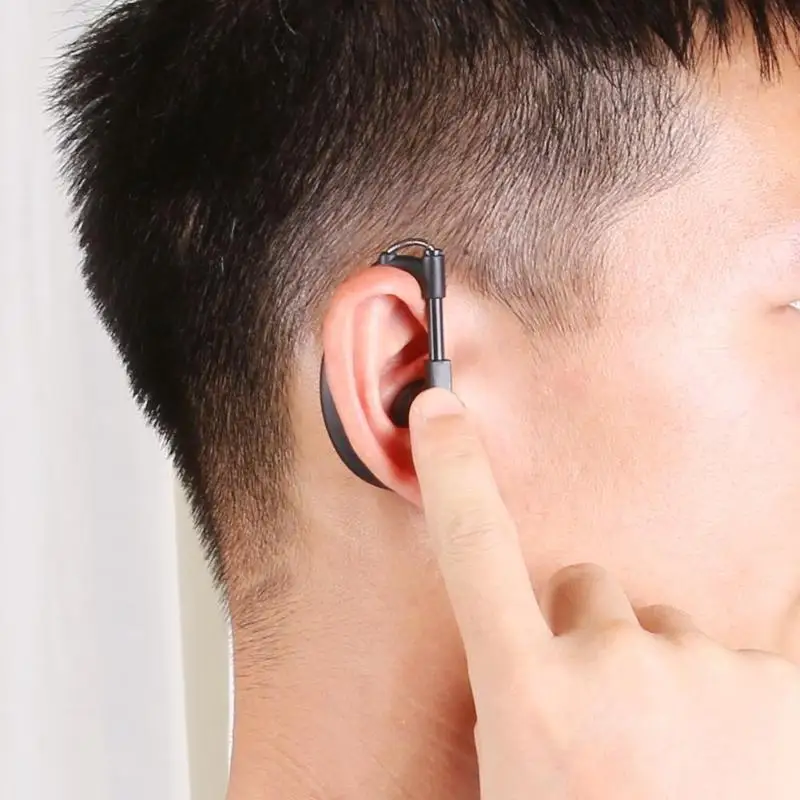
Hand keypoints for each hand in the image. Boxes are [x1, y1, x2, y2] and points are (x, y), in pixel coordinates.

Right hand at [408, 387, 799, 799]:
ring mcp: (706, 671)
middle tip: (610, 720)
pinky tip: (742, 757)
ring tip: (685, 763)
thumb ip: (515, 704)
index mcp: (531, 698)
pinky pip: (748, 653)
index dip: (454, 471)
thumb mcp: (514, 785)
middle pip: (587, 587)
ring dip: (667, 674)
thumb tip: (529, 665)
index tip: (440, 411)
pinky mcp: (783, 685)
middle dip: (591, 635)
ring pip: (666, 627)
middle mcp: (613, 666)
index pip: (474, 547)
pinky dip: (742, 693)